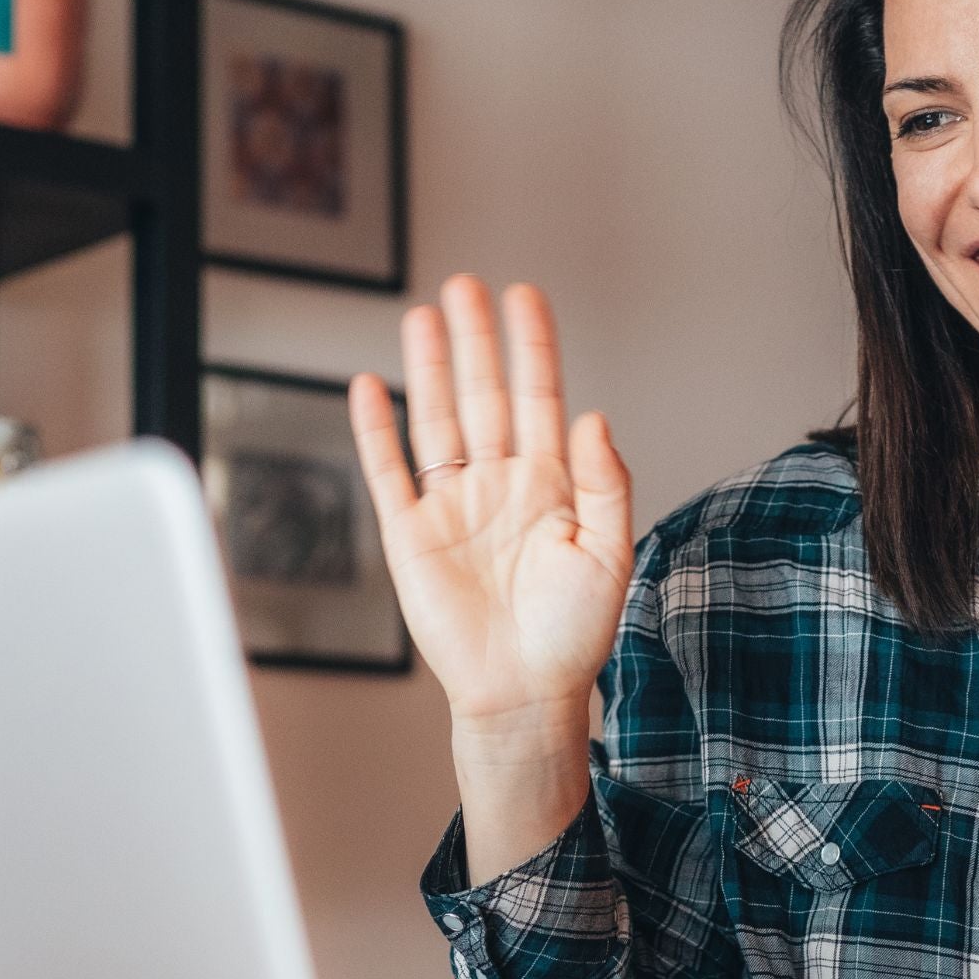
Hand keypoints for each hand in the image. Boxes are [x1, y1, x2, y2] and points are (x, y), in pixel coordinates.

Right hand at [349, 276, 632, 731]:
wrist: (523, 693)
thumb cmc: (572, 634)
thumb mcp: (609, 554)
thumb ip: (604, 484)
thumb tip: (593, 416)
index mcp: (551, 484)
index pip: (539, 398)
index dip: (531, 348)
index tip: (525, 297)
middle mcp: (499, 484)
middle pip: (481, 396)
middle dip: (474, 341)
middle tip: (465, 286)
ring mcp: (453, 506)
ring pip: (435, 421)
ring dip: (427, 369)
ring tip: (422, 315)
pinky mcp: (412, 536)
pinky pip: (389, 472)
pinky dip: (375, 430)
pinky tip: (368, 387)